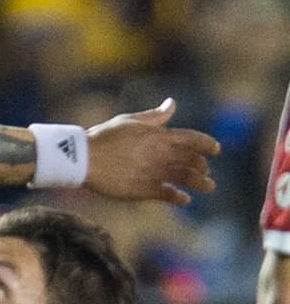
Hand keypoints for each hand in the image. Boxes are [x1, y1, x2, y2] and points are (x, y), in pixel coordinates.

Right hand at [85, 100, 218, 206]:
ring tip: (209, 186)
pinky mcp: (145, 190)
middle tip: (205, 169)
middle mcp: (163, 155)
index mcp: (160, 136)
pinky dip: (180, 198)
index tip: (216, 149)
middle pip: (193, 160)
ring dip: (201, 183)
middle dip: (202, 165)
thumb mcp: (131, 121)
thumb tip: (172, 104)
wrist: (85, 159)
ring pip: (187, 178)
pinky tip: (184, 200)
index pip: (194, 139)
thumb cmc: (105, 137)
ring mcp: (155, 173)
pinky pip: (169, 195)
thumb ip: (155, 116)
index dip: (208, 144)